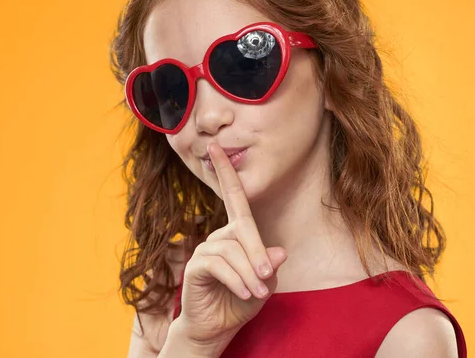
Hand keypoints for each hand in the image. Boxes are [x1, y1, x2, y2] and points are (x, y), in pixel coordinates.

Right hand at [175, 142, 287, 351]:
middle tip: (267, 281)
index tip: (215, 146)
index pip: (233, 198)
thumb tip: (278, 251)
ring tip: (257, 294)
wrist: (217, 328)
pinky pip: (219, 264)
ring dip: (249, 275)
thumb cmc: (241, 302)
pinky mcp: (196, 265)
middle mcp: (219, 236)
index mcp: (236, 234)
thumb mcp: (265, 284)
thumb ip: (270, 267)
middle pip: (243, 230)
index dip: (225, 172)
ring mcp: (205, 249)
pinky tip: (244, 294)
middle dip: (257, 255)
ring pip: (233, 250)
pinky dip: (236, 279)